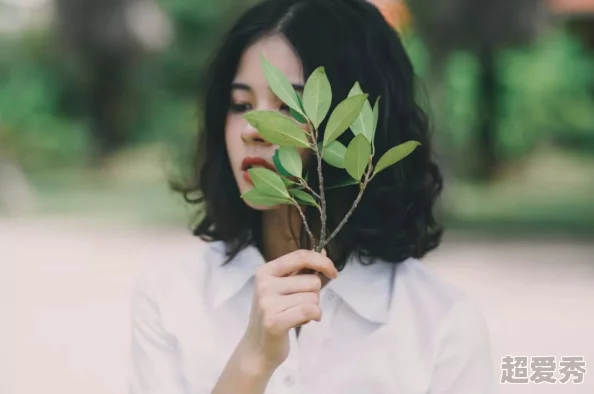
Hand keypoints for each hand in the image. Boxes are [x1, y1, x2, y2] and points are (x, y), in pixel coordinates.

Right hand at [239, 249, 337, 372]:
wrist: (258, 346)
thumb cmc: (276, 313)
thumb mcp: (284, 287)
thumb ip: (302, 270)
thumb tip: (324, 251)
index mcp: (266, 271)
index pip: (300, 256)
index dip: (322, 261)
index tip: (333, 272)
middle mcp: (264, 284)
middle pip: (312, 280)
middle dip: (315, 295)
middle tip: (300, 305)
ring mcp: (267, 303)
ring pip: (313, 297)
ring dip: (313, 308)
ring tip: (297, 314)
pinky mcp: (274, 322)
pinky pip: (310, 311)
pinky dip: (315, 316)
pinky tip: (304, 321)